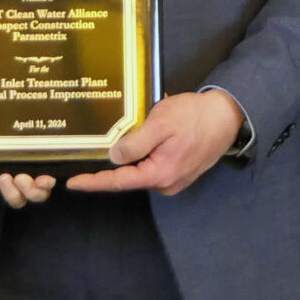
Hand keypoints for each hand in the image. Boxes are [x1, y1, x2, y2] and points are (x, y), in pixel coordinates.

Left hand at [64, 90, 242, 195]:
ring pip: (141, 169)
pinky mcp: (179, 171)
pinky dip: (146, 152)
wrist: (227, 116)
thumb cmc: (194, 116)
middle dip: (113, 162)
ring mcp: (174, 179)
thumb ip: (136, 143)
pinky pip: (153, 165)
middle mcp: (166, 183)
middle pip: (129, 176)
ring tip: (133, 129)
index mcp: (160, 174)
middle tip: (99, 142)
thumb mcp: (161, 123)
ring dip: (132, 153)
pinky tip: (146, 134)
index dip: (93, 182)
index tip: (72, 182)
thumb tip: (114, 158)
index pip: (118, 181)